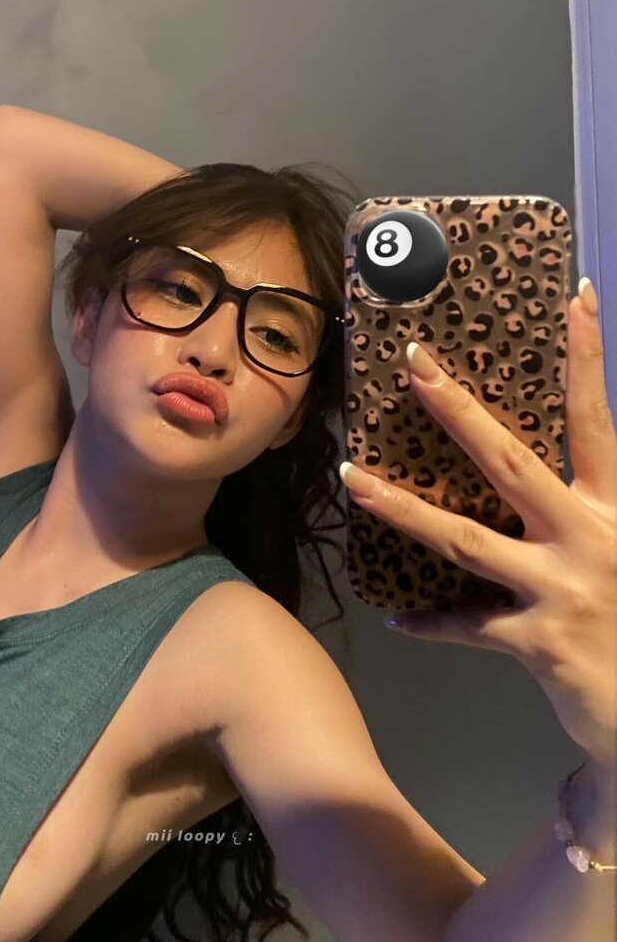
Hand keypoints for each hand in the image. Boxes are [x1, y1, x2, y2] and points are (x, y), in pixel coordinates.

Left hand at [339, 279, 616, 771]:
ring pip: (464, 538)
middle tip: (414, 363)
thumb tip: (547, 487)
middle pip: (511, 461)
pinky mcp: (539, 643)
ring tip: (351, 479)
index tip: (576, 299)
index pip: (596, 420)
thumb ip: (591, 514)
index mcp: (615, 511)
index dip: (587, 358)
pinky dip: (432, 623)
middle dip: (458, 409)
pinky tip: (399, 618)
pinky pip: (467, 626)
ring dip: (401, 508)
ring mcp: (562, 589)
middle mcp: (589, 538)